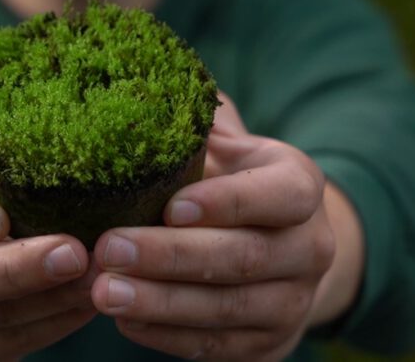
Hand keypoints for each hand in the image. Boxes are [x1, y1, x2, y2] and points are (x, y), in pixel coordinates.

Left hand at [90, 93, 363, 360]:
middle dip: (170, 256)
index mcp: (300, 186)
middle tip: (108, 249)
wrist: (279, 249)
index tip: (170, 205)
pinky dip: (167, 335)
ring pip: (228, 308)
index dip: (226, 202)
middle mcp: (311, 247)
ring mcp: (295, 302)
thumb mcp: (223, 145)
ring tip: (103, 291)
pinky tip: (125, 319)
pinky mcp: (270, 345)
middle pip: (243, 257)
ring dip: (161, 302)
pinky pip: (218, 347)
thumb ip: (190, 122)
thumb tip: (134, 79)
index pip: (276, 195)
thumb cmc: (229, 182)